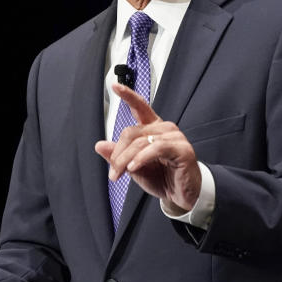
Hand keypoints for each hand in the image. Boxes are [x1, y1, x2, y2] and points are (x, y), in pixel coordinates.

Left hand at [95, 83, 201, 212]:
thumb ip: (118, 156)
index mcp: (153, 128)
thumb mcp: (134, 168)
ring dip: (126, 160)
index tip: (114, 86)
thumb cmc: (162, 178)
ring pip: (140, 142)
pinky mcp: (181, 149)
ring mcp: (174, 137)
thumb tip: (99, 145)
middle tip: (113, 173)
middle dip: (118, 154)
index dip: (127, 95)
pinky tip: (134, 167)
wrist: (181, 195)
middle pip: (131, 132)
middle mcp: (164, 129)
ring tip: (120, 174)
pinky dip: (141, 158)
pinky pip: (156, 148)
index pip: (139, 107)